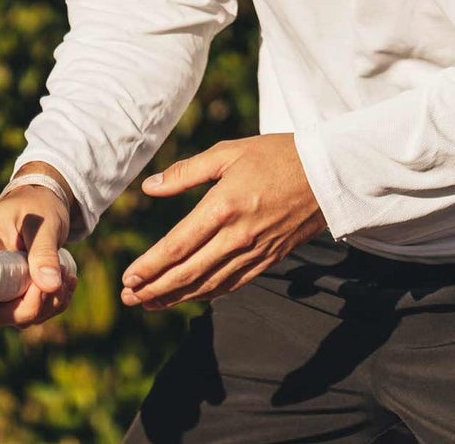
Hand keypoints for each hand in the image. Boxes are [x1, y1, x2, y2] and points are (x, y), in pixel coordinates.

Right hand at [0, 182, 77, 331]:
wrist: (48, 203)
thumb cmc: (38, 206)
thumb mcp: (43, 223)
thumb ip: (44, 251)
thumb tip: (49, 285)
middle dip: (31, 304)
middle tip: (56, 277)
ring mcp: (3, 287)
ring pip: (19, 316)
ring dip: (48, 303)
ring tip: (65, 272)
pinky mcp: (19, 294)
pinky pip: (35, 312)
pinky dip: (54, 302)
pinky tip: (67, 280)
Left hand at [120, 134, 325, 309]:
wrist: (326, 173)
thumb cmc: (275, 156)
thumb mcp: (228, 152)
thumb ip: (187, 172)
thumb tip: (149, 187)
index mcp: (223, 207)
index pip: (178, 245)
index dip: (151, 265)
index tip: (128, 277)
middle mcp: (237, 236)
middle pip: (188, 273)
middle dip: (155, 288)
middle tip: (128, 298)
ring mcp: (254, 252)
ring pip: (208, 285)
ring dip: (176, 297)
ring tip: (149, 303)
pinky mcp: (268, 259)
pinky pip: (232, 284)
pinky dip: (207, 294)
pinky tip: (190, 296)